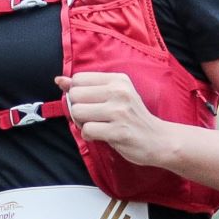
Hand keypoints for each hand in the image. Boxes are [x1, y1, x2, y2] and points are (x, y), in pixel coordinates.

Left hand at [57, 72, 173, 167]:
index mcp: (118, 80)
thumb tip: (59, 80)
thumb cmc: (133, 117)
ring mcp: (119, 111)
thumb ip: (86, 87)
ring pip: (77, 113)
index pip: (78, 79)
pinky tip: (101, 136)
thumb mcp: (114, 96)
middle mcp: (119, 92)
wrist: (159, 139)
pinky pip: (86, 130)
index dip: (77, 94)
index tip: (89, 104)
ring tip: (97, 126)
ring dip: (81, 124)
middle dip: (77, 110)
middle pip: (75, 96)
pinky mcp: (118, 131)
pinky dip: (89, 136)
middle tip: (92, 118)